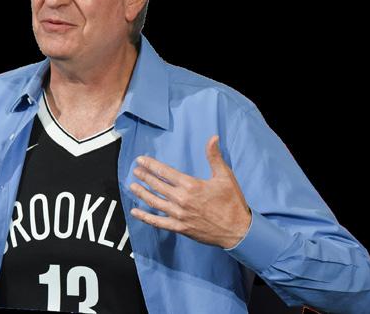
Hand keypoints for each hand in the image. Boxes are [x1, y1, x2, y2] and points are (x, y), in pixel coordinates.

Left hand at [129, 135, 251, 248]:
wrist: (237, 230)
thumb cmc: (232, 202)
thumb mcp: (224, 176)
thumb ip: (214, 157)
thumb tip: (213, 138)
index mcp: (190, 185)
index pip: (165, 172)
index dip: (151, 165)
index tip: (141, 160)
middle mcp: (181, 199)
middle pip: (157, 185)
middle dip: (144, 177)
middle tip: (135, 171)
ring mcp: (179, 215)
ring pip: (154, 202)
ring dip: (142, 193)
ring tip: (132, 186)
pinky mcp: (179, 228)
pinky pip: (158, 222)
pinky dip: (145, 217)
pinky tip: (135, 212)